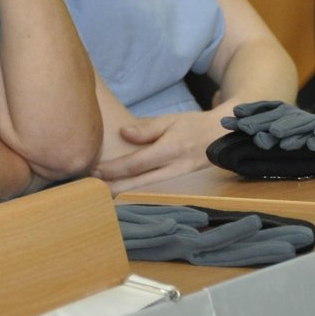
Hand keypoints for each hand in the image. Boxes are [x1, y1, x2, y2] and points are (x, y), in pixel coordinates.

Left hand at [92, 108, 229, 193]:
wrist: (222, 138)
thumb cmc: (193, 126)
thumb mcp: (170, 120)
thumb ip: (146, 129)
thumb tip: (123, 133)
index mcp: (170, 150)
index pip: (136, 164)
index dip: (114, 169)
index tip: (95, 169)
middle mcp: (174, 170)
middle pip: (139, 184)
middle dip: (114, 186)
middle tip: (92, 186)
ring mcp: (179, 181)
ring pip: (147, 192)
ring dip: (124, 194)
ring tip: (102, 192)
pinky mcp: (180, 187)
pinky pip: (156, 193)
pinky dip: (138, 195)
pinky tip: (123, 195)